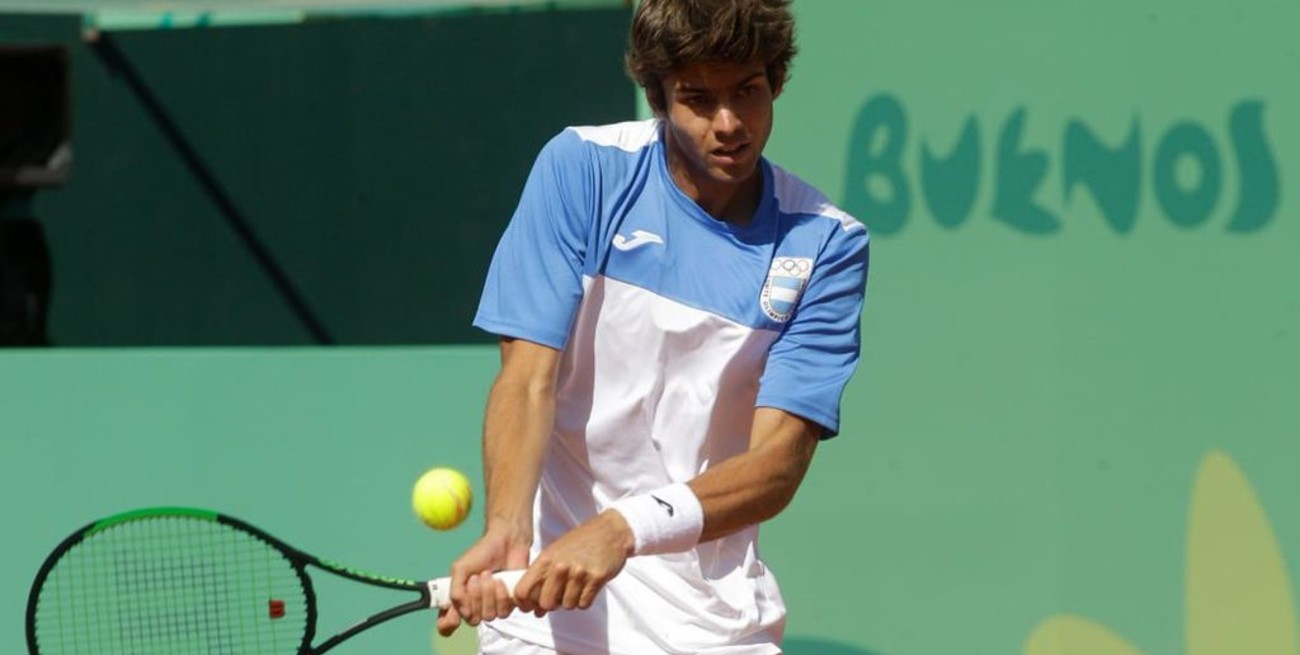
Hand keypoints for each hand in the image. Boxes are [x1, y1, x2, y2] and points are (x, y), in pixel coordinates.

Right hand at [436, 526, 530, 635]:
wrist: (506, 542)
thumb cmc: (481, 553)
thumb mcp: (460, 569)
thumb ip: (455, 592)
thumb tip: (463, 612)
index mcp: (459, 599)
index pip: (448, 624)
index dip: (447, 626)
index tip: (452, 618)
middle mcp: (474, 606)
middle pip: (472, 620)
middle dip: (474, 598)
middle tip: (476, 577)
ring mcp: (492, 606)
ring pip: (489, 616)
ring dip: (488, 594)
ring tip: (489, 575)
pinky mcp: (509, 603)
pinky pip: (504, 612)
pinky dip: (502, 595)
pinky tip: (501, 581)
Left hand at [514, 510, 634, 614]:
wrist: (610, 531)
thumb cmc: (581, 542)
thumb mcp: (555, 552)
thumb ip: (542, 579)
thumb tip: (536, 610)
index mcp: (546, 559)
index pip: (523, 591)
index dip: (525, 603)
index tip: (531, 606)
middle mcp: (560, 566)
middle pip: (545, 603)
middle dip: (551, 605)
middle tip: (558, 596)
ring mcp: (579, 573)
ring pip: (567, 605)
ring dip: (570, 601)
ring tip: (576, 586)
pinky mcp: (596, 579)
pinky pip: (583, 604)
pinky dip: (584, 600)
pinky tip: (586, 587)